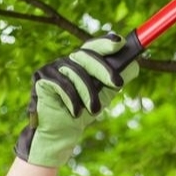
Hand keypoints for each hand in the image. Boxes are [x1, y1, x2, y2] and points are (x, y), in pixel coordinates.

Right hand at [14, 33, 138, 167]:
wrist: (62, 133)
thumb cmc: (83, 111)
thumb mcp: (104, 94)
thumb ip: (116, 79)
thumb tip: (134, 65)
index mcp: (81, 62)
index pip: (94, 46)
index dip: (106, 42)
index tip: (120, 42)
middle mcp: (66, 61)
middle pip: (86, 55)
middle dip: (103, 70)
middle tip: (117, 84)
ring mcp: (52, 68)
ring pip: (75, 72)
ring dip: (88, 94)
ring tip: (93, 110)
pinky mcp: (41, 78)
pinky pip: (61, 84)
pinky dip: (71, 99)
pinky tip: (74, 112)